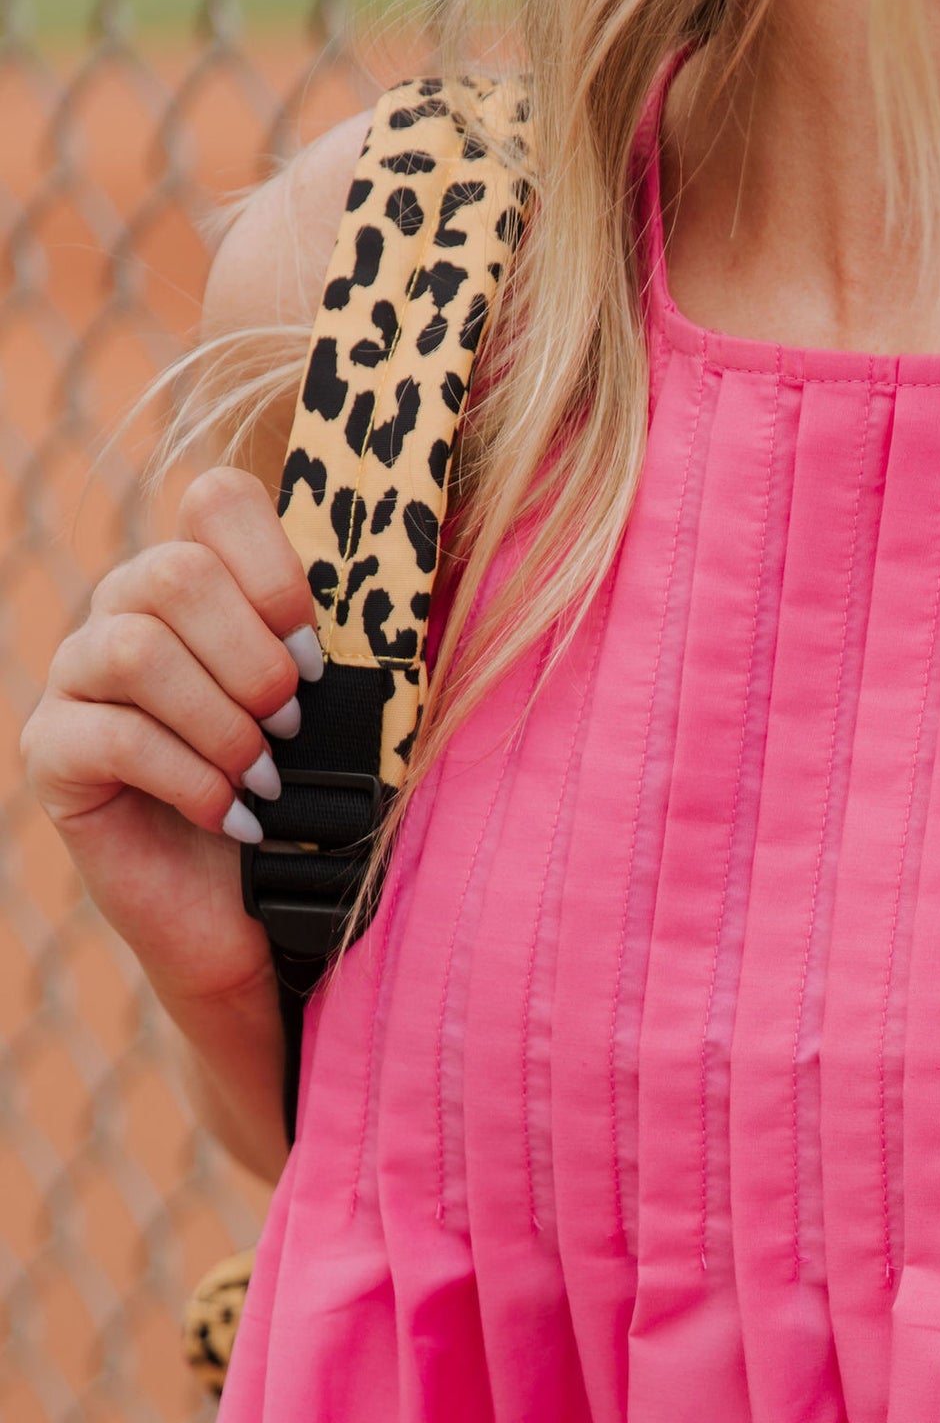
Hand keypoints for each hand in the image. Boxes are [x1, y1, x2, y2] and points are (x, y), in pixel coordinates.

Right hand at [21, 465, 321, 1015]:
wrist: (256, 922)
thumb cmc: (302, 809)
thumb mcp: (338, 721)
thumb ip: (345, 655)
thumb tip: (401, 607)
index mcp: (201, 586)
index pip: (217, 499)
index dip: (274, 570)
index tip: (315, 654)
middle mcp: (126, 612)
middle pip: (174, 571)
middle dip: (254, 660)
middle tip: (292, 729)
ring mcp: (78, 679)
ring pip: (136, 647)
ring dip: (222, 723)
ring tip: (264, 780)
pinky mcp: (54, 753)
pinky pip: (111, 734)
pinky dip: (190, 780)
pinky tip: (231, 819)